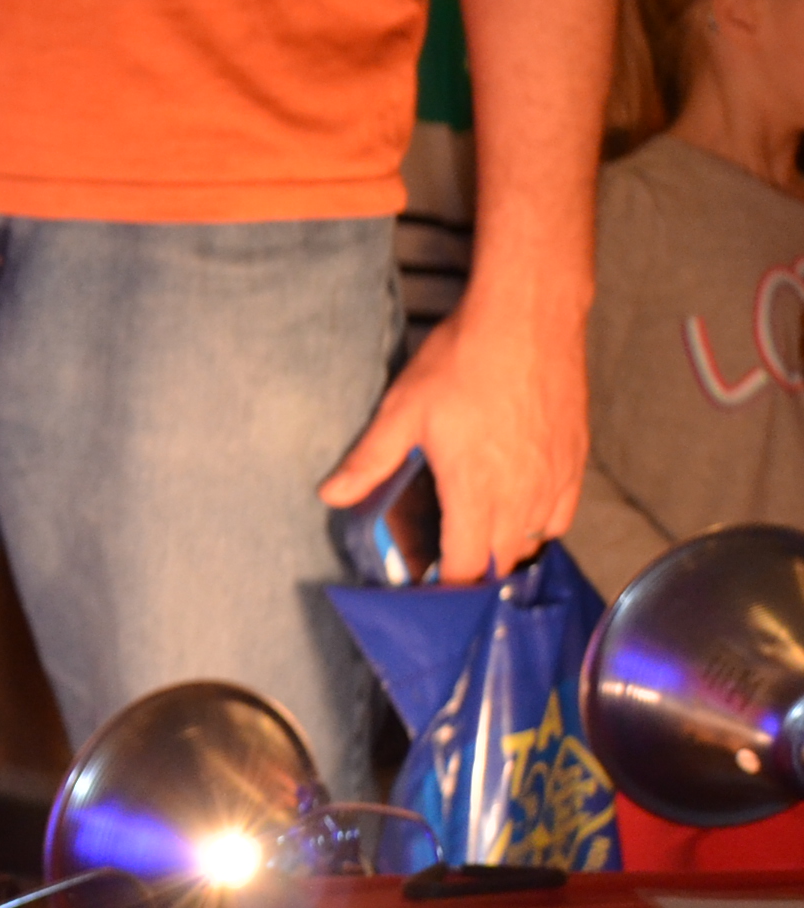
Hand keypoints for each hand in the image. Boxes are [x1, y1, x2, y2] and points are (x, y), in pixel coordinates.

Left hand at [321, 284, 588, 584]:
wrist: (528, 319)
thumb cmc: (463, 361)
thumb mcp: (402, 411)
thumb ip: (369, 461)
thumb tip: (332, 494)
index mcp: (476, 493)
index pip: (467, 568)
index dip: (447, 588)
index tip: (427, 589)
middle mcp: (523, 496)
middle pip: (501, 563)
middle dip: (473, 572)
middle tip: (444, 563)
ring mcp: (555, 480)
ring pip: (534, 542)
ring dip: (505, 549)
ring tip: (475, 539)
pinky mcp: (576, 461)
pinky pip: (562, 515)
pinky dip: (540, 525)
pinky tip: (516, 510)